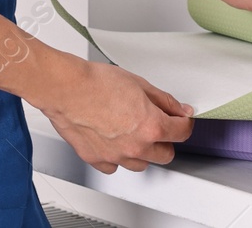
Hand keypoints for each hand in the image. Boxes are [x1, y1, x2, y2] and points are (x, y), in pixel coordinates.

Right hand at [36, 55, 193, 173]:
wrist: (67, 89)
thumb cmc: (98, 84)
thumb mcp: (140, 85)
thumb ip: (165, 101)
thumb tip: (180, 110)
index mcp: (151, 127)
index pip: (182, 133)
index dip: (184, 123)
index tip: (182, 119)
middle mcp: (136, 147)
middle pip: (165, 154)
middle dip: (166, 140)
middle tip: (158, 125)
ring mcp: (116, 157)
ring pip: (141, 164)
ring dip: (142, 151)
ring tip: (133, 132)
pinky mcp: (97, 160)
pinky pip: (115, 166)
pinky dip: (117, 156)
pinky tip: (114, 140)